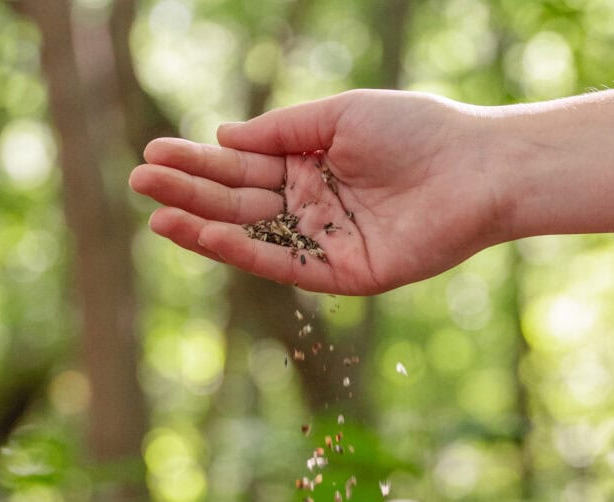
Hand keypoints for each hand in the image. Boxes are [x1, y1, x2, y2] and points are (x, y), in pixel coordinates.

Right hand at [129, 90, 505, 294]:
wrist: (474, 168)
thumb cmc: (414, 130)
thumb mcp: (338, 116)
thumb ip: (281, 131)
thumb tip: (223, 138)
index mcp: (310, 165)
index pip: (242, 167)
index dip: (198, 161)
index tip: (153, 152)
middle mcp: (311, 205)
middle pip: (239, 201)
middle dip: (189, 191)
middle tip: (138, 180)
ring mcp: (325, 241)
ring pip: (254, 235)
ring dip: (204, 227)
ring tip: (157, 215)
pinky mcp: (344, 274)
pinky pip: (286, 264)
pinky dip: (246, 252)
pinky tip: (207, 236)